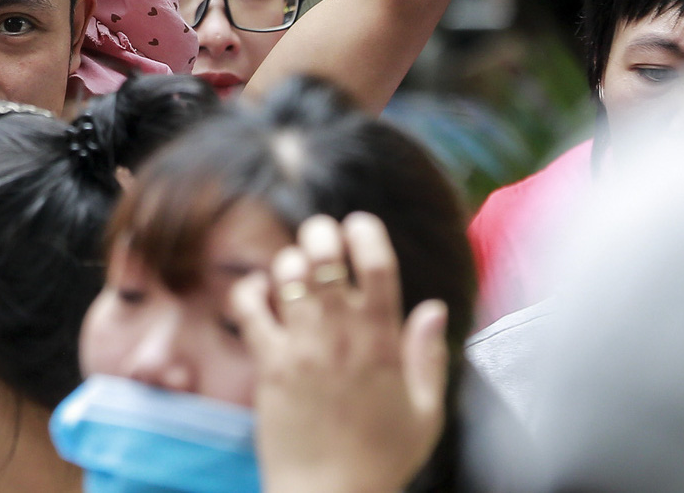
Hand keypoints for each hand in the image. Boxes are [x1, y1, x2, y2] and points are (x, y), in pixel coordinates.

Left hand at [232, 212, 448, 492]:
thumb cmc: (380, 458)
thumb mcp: (425, 412)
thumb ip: (428, 355)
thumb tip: (434, 308)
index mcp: (383, 345)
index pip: (378, 267)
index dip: (367, 233)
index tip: (360, 225)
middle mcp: (342, 338)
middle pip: (325, 257)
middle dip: (321, 233)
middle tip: (321, 236)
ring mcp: (302, 349)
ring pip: (289, 275)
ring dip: (290, 261)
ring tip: (295, 268)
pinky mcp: (268, 364)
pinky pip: (249, 307)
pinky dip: (250, 289)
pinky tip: (259, 293)